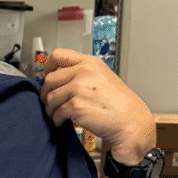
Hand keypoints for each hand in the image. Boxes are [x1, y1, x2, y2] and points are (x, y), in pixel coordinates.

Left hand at [40, 49, 154, 162]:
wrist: (131, 122)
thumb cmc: (118, 104)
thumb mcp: (102, 77)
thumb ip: (82, 74)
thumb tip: (59, 80)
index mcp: (90, 63)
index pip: (58, 55)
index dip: (48, 67)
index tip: (47, 76)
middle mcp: (84, 72)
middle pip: (50, 79)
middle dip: (46, 93)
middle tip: (50, 102)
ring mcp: (79, 88)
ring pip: (50, 97)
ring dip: (50, 109)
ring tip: (57, 114)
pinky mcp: (76, 105)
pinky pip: (56, 112)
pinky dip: (56, 119)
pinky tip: (62, 122)